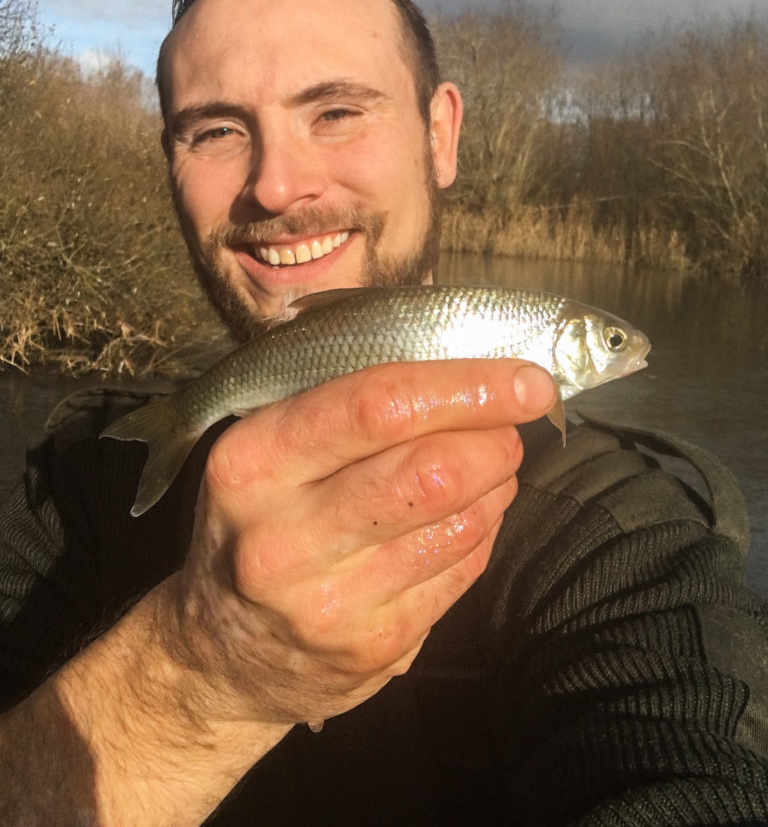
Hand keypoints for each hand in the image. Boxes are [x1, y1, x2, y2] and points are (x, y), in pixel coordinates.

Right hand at [161, 358, 554, 727]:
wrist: (221, 657)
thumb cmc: (259, 522)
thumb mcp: (266, 452)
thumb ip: (347, 408)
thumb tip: (468, 372)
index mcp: (252, 464)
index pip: (375, 405)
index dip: (464, 385)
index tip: (523, 378)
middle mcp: (283, 538)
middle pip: (430, 470)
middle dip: (495, 436)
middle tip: (513, 421)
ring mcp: (331, 602)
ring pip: (460, 522)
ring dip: (496, 481)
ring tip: (488, 463)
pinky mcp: (377, 648)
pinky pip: (465, 569)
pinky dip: (485, 527)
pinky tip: (469, 512)